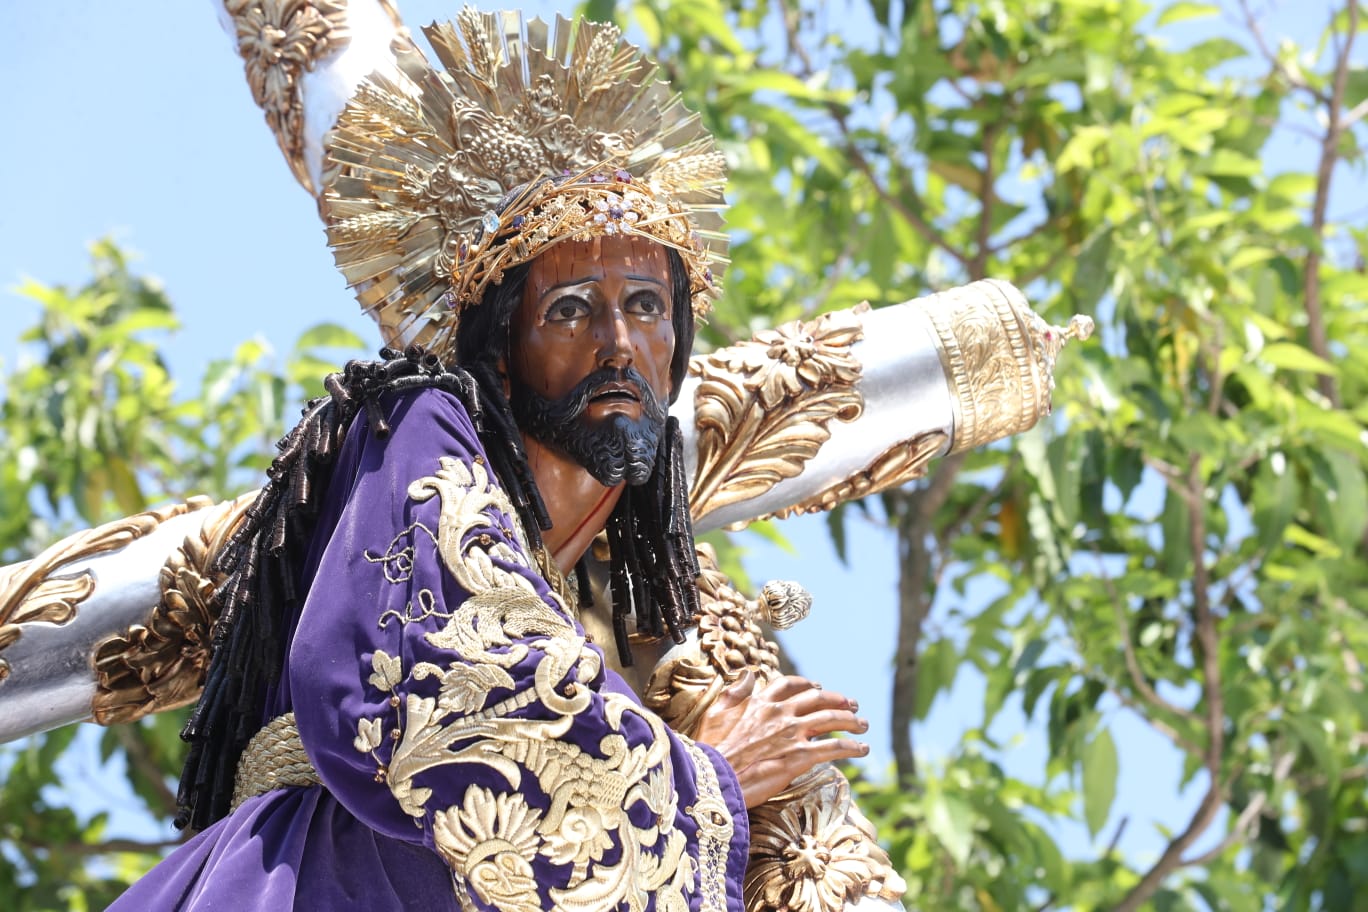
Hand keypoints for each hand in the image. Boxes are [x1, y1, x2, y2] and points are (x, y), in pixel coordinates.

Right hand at [692, 671, 868, 807]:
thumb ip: (734, 692)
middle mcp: (780, 713)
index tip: (817, 686)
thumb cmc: (711, 750)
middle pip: (818, 700)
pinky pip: (834, 748)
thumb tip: (748, 674)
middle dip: (838, 700)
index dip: (806, 685)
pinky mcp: (801, 756)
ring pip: (831, 720)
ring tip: (863, 725)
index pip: (789, 686)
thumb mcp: (716, 714)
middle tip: (851, 704)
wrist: (714, 778)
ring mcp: (792, 734)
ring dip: (851, 722)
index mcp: (760, 703)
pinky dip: (852, 747)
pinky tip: (862, 749)